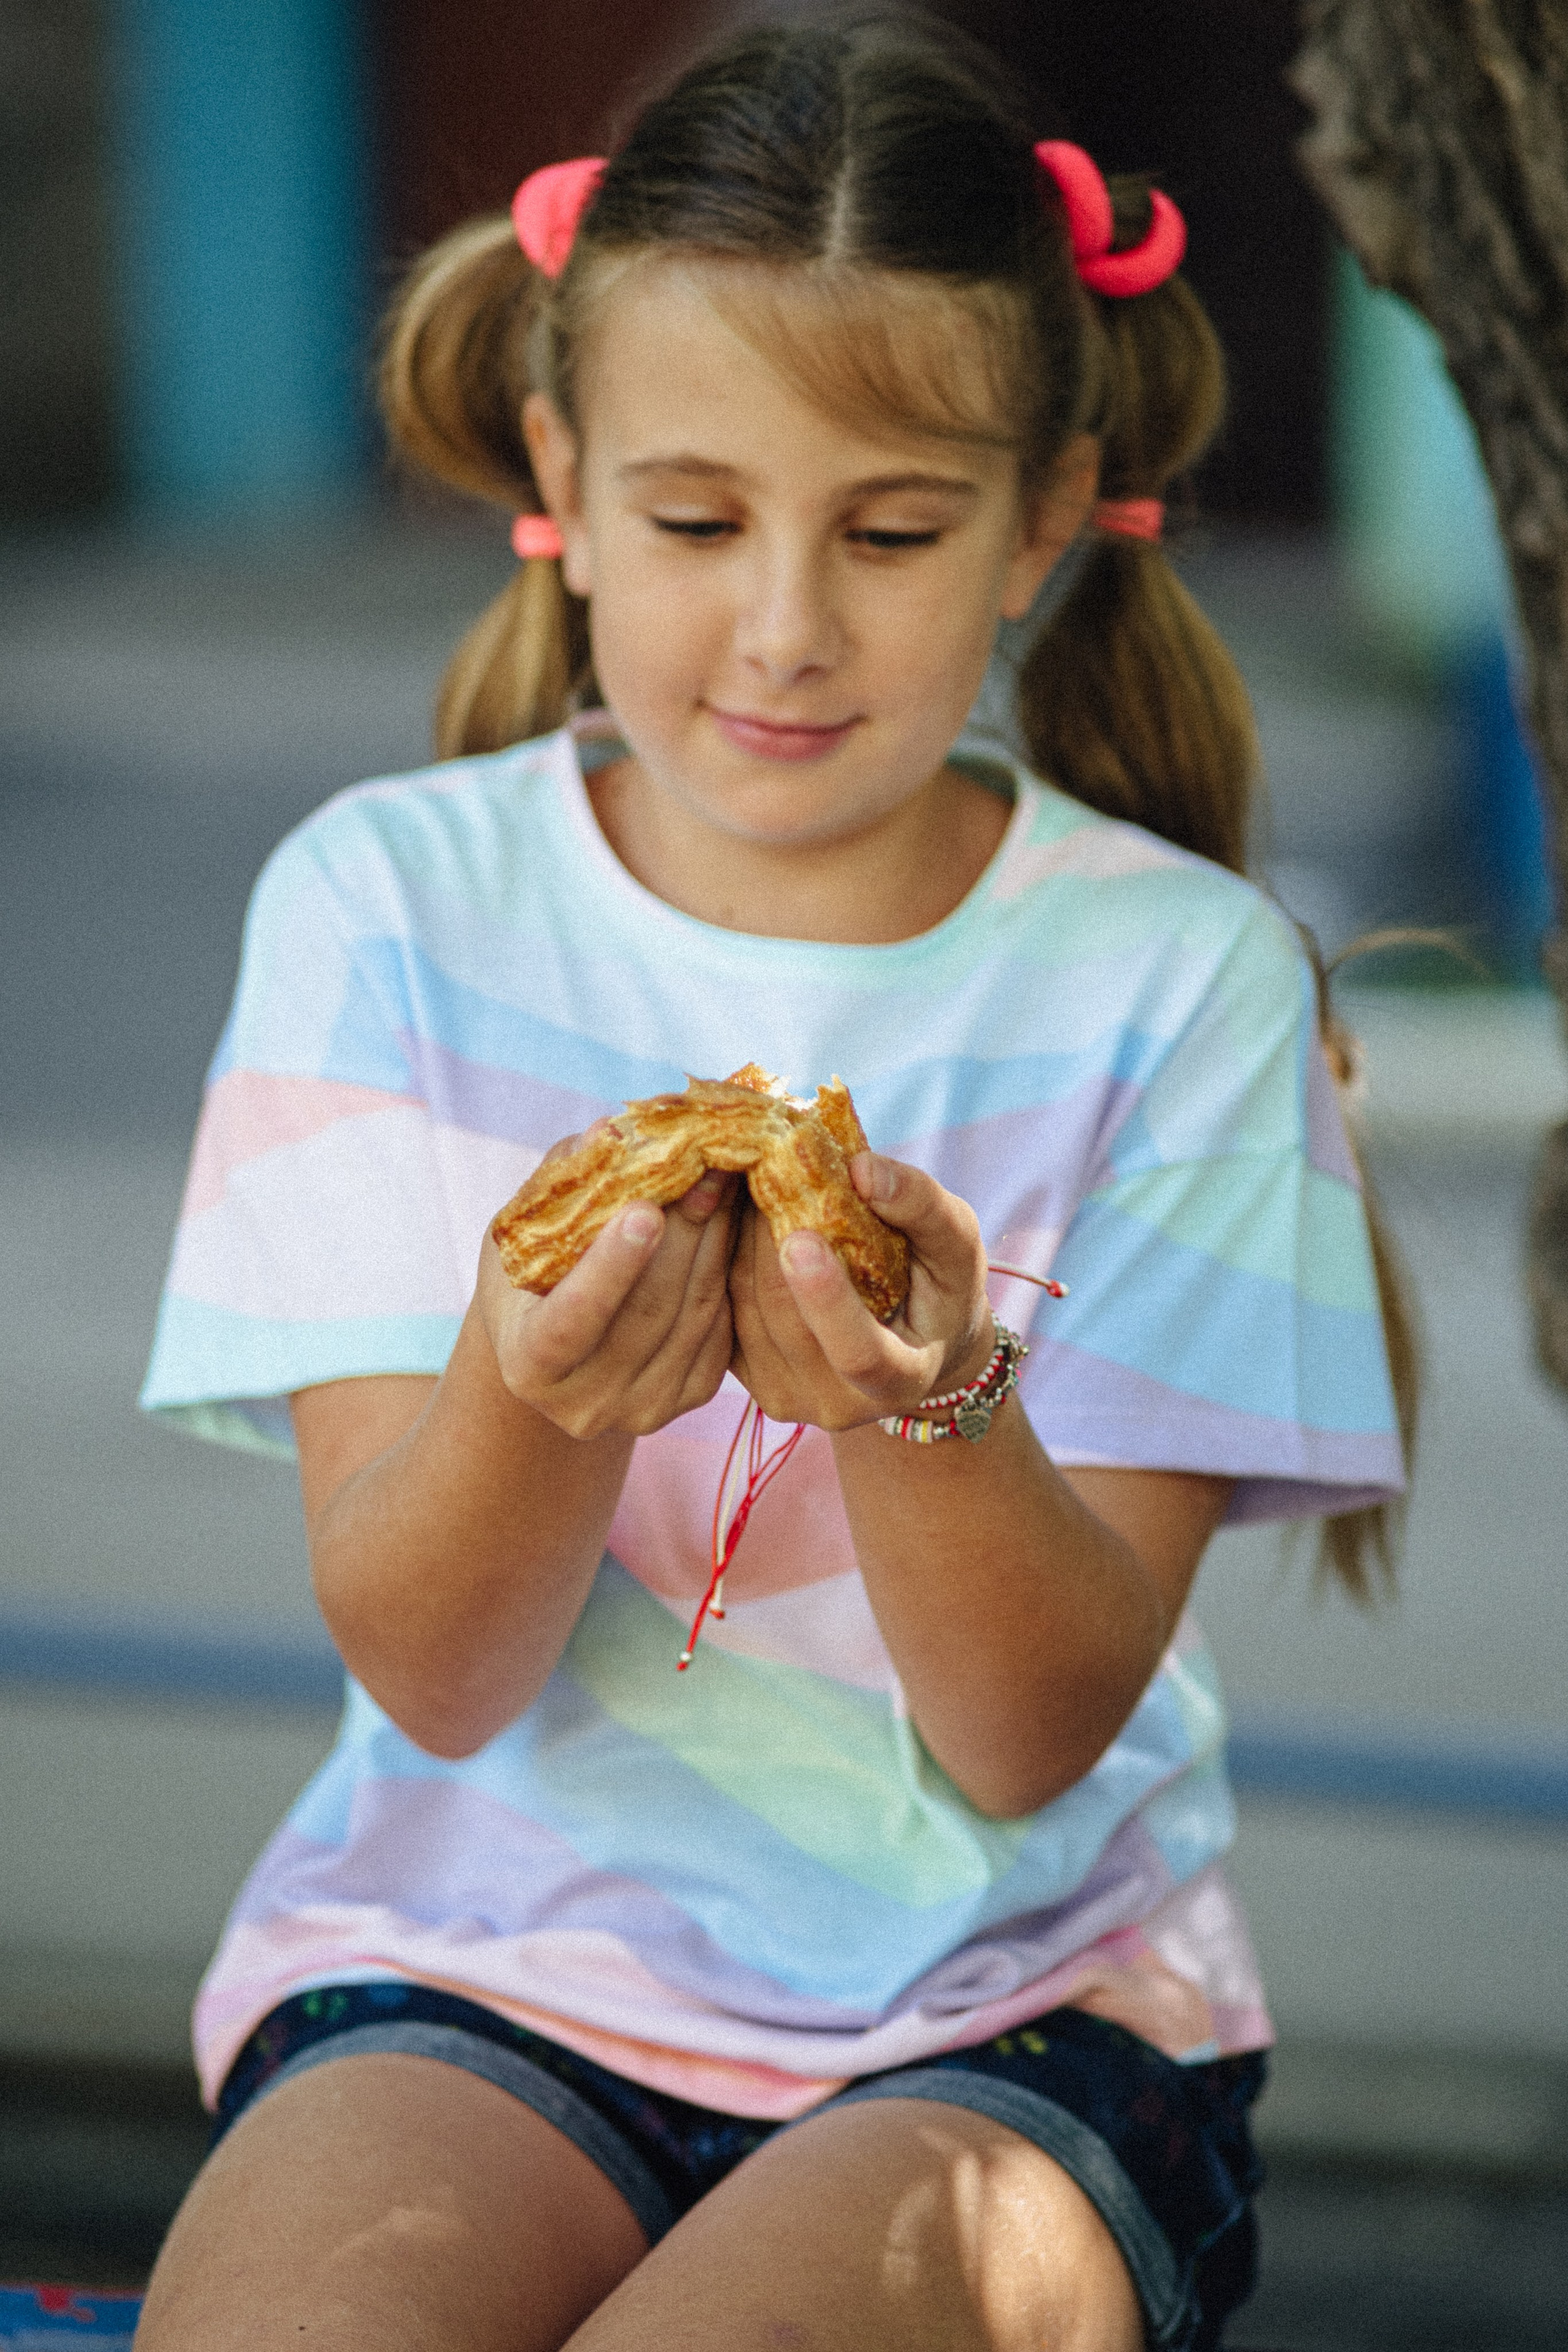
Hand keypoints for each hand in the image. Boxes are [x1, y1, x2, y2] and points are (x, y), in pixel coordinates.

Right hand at [476, 1141, 738, 1440]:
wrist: (561, 1344)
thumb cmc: (535, 1272)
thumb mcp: (526, 1228)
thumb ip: (562, 1182)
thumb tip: (610, 1131)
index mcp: (529, 1364)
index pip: (572, 1321)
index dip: (610, 1268)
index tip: (645, 1210)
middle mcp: (583, 1404)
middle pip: (647, 1313)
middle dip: (683, 1233)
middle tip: (711, 1165)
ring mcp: (641, 1410)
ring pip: (694, 1317)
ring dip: (715, 1243)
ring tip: (726, 1181)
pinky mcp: (687, 1401)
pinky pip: (721, 1330)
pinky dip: (728, 1273)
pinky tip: (731, 1225)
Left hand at [728, 1153, 994, 1429]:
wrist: (912, 1338)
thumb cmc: (940, 1284)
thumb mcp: (955, 1243)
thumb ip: (921, 1206)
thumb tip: (861, 1170)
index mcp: (900, 1380)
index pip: (857, 1352)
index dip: (827, 1300)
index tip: (801, 1236)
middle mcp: (838, 1405)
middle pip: (785, 1319)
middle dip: (766, 1240)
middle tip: (751, 1164)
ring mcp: (786, 1397)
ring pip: (745, 1309)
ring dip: (737, 1239)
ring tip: (740, 1176)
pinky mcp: (747, 1379)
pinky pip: (723, 1311)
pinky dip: (723, 1255)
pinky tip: (730, 1212)